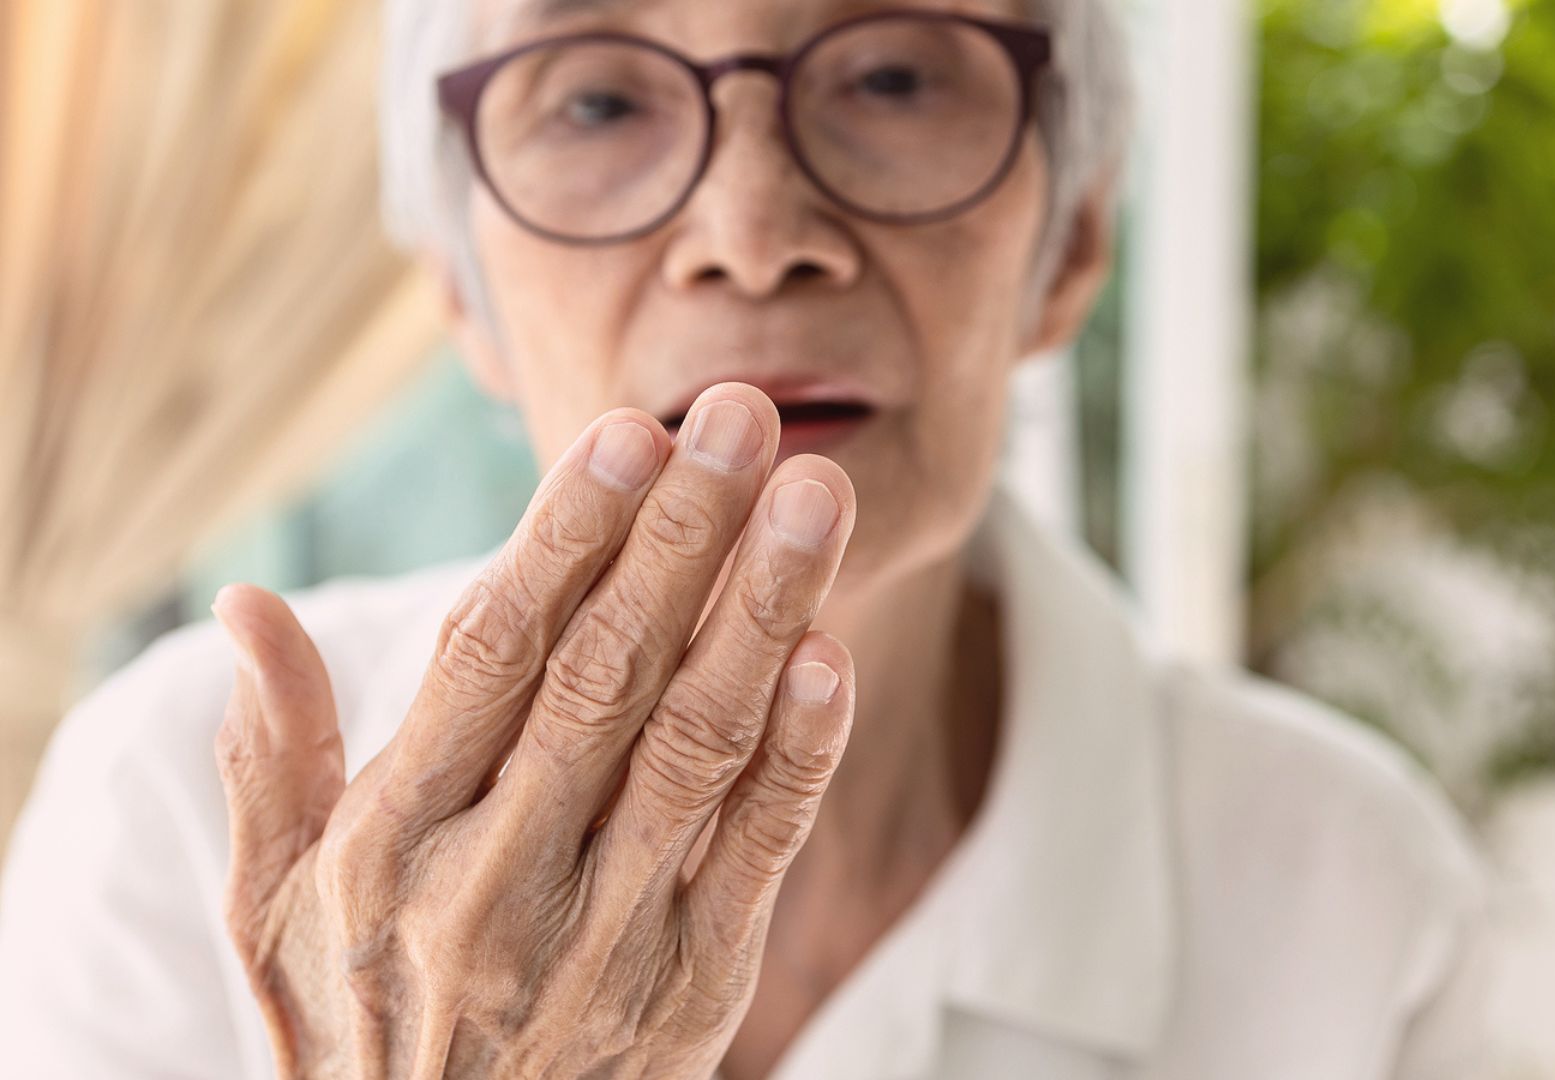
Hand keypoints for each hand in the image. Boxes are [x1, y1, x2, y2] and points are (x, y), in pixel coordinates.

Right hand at [210, 385, 855, 1077]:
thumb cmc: (354, 1018)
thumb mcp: (272, 905)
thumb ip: (272, 756)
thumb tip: (244, 607)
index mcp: (388, 843)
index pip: (489, 658)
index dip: (564, 538)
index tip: (627, 432)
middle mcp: (496, 885)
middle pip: (606, 678)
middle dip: (682, 535)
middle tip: (740, 412)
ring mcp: (606, 939)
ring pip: (696, 746)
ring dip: (764, 610)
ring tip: (814, 492)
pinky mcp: (696, 986)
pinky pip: (758, 851)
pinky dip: (802, 752)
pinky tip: (832, 652)